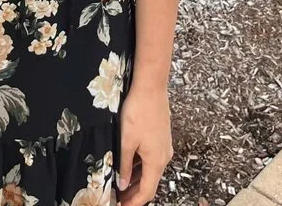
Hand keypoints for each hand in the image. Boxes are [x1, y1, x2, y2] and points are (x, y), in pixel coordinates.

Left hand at [117, 80, 172, 205]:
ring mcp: (164, 147)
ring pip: (151, 170)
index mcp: (156, 161)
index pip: (147, 191)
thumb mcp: (126, 141)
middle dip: (134, 192)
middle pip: (150, 182)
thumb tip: (123, 184)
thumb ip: (125, 164)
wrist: (151, 87)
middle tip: (118, 197)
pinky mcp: (161, 137)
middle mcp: (164, 157)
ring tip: (120, 183)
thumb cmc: (138, 111)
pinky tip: (129, 164)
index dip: (134, 202)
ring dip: (137, 179)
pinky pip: (151, 159)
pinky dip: (141, 166)